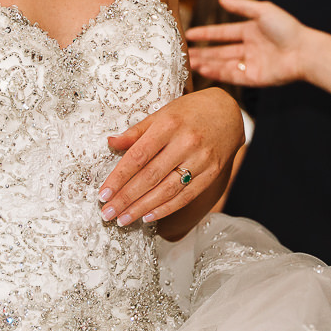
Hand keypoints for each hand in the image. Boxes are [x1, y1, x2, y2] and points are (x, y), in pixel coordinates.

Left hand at [97, 87, 243, 226]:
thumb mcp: (162, 113)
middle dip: (126, 198)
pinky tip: (148, 216)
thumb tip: (110, 143)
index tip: (103, 194)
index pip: (138, 156)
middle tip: (108, 213)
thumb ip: (136, 131)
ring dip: (143, 208)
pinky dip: (166, 209)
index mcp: (169, 124)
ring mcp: (202, 159)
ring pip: (168, 190)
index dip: (119, 177)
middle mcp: (186, 142)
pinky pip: (186, 196)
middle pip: (150, 176)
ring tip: (124, 219)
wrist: (228, 112)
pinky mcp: (213, 172)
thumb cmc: (189, 111)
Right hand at [186, 0, 309, 86]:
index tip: (190, 34)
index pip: (223, 33)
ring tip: (189, 63)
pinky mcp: (254, 78)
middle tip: (184, 54)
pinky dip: (217, 73)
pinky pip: (232, 76)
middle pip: (221, 51)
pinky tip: (204, 70)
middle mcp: (250, 48)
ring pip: (223, 64)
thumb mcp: (263, 11)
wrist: (304, 51)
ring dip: (207, 64)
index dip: (207, 34)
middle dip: (203, 52)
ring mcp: (251, 64)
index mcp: (251, 31)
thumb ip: (242, 6)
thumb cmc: (287, 28)